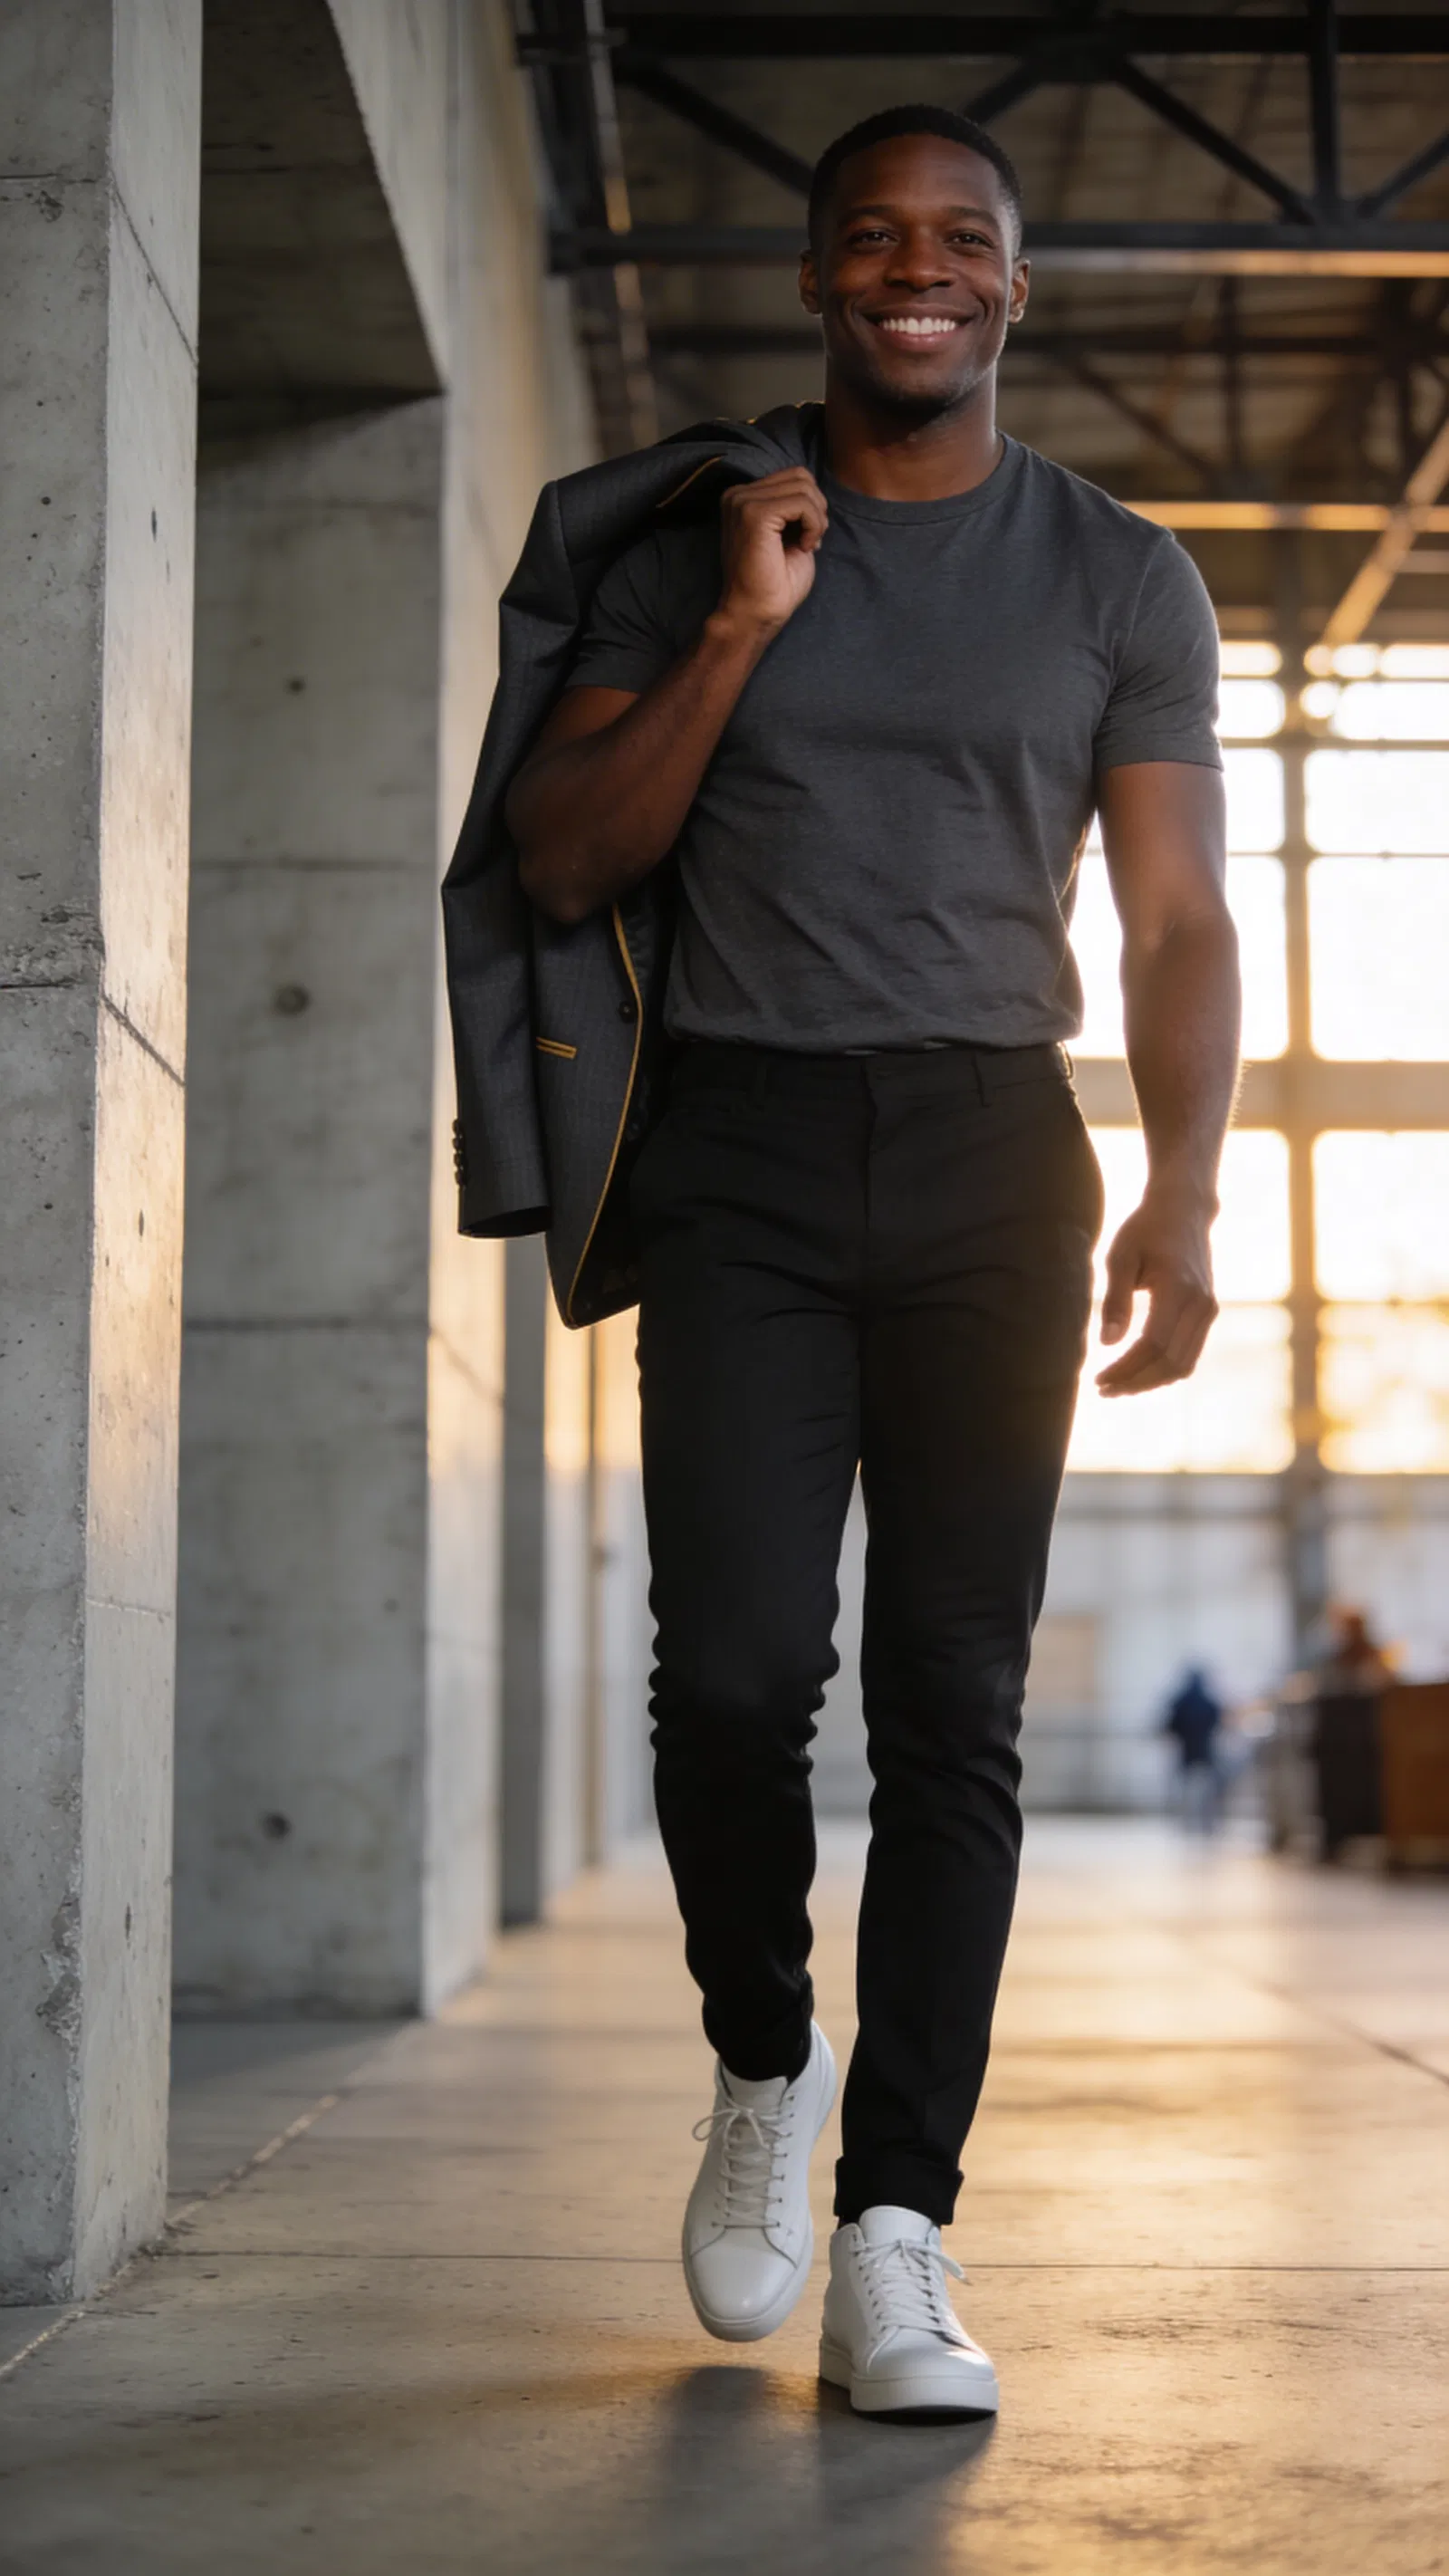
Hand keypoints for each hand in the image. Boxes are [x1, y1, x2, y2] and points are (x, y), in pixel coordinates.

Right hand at [716, 469, 827, 636]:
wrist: (755, 614)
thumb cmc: (773, 584)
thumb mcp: (789, 535)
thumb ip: (795, 509)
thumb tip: (815, 493)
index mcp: (743, 497)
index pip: (793, 476)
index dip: (812, 504)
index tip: (809, 536)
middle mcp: (738, 494)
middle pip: (800, 476)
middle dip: (817, 507)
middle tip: (813, 540)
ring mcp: (743, 502)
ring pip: (803, 487)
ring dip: (817, 518)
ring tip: (809, 545)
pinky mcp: (754, 514)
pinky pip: (801, 503)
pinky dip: (813, 524)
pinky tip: (806, 547)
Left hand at [1096, 1187, 1218, 1395]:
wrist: (1184, 1210)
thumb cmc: (1146, 1230)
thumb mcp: (1121, 1257)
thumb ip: (1115, 1300)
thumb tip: (1107, 1344)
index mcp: (1179, 1289)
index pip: (1153, 1345)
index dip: (1126, 1369)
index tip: (1098, 1380)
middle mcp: (1201, 1304)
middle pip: (1171, 1363)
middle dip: (1136, 1382)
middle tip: (1103, 1388)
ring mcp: (1209, 1310)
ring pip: (1184, 1365)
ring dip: (1150, 1382)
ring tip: (1117, 1385)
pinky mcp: (1208, 1313)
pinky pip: (1189, 1354)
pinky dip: (1163, 1370)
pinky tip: (1136, 1371)